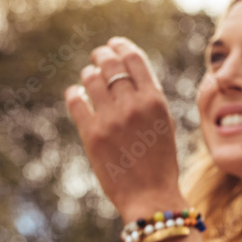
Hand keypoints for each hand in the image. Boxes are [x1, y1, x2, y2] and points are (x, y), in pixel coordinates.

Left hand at [65, 37, 184, 221]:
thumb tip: (128, 73)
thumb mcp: (165, 126)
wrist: (150, 197)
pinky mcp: (92, 134)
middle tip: (99, 56)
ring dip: (89, 74)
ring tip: (90, 78)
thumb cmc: (161, 163)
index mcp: (155, 101)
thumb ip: (150, 99)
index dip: (121, 46)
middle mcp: (133, 106)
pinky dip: (75, 93)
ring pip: (91, 78)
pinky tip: (78, 95)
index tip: (114, 44)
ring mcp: (111, 119)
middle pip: (110, 64)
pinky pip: (76, 100)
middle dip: (102, 55)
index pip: (134, 59)